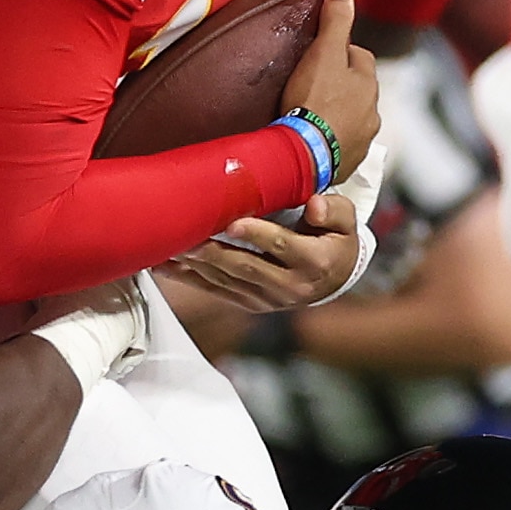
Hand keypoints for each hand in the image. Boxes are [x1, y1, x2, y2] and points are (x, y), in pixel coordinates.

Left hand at [162, 188, 362, 312]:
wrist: (335, 278)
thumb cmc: (334, 240)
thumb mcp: (346, 221)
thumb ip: (334, 210)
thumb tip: (315, 206)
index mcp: (314, 262)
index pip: (280, 245)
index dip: (255, 234)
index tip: (231, 222)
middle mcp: (290, 286)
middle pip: (245, 266)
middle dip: (212, 251)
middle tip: (185, 235)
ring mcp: (267, 299)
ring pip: (225, 281)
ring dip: (194, 265)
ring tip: (169, 246)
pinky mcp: (249, 303)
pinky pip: (215, 291)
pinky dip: (188, 279)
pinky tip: (164, 266)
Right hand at [285, 0, 380, 173]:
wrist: (305, 154)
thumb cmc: (313, 102)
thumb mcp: (322, 53)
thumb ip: (335, 22)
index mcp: (368, 82)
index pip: (358, 56)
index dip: (339, 52)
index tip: (319, 54)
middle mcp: (372, 111)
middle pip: (357, 89)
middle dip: (342, 84)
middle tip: (312, 84)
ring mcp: (362, 139)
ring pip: (353, 117)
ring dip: (338, 114)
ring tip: (312, 114)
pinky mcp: (349, 162)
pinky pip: (343, 144)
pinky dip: (332, 139)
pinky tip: (314, 138)